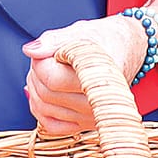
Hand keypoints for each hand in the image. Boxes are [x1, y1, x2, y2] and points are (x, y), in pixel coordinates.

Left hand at [22, 16, 147, 136]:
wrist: (127, 51)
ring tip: (46, 70)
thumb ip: (54, 40)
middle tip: (43, 58)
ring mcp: (94, 117)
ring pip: (45, 109)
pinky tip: (43, 92)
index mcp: (101, 76)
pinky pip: (51, 125)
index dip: (40, 63)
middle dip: (36, 73)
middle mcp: (100, 102)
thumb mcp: (80, 31)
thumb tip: (30, 51)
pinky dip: (40, 109)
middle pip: (46, 95)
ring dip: (35, 88)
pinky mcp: (87, 125)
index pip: (52, 79)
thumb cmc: (105, 39)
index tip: (46, 51)